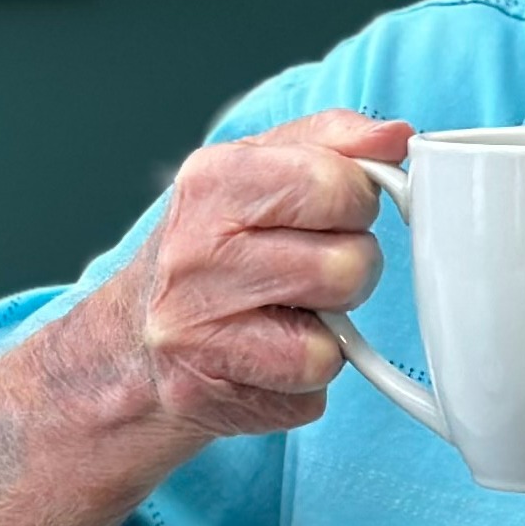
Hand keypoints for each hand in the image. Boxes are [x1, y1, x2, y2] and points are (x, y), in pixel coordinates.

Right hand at [99, 110, 411, 439]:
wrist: (128, 347)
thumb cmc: (210, 252)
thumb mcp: (257, 173)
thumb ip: (331, 143)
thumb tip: (396, 136)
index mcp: (212, 179)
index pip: (336, 183)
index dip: (356, 204)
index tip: (332, 214)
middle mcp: (195, 249)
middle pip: (349, 262)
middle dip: (350, 267)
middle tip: (308, 271)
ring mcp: (194, 323)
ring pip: (338, 327)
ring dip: (333, 325)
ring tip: (288, 311)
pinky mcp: (207, 388)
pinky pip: (314, 382)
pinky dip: (308, 375)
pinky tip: (269, 356)